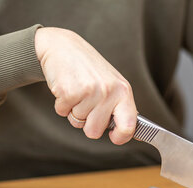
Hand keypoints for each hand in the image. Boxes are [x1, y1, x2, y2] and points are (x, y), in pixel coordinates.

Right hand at [34, 27, 136, 144]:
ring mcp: (90, 91)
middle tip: (86, 102)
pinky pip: (62, 113)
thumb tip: (131, 133)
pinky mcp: (69, 91)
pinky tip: (67, 87)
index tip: (113, 136)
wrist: (63, 46)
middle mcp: (109, 91)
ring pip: (77, 123)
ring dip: (73, 110)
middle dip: (87, 122)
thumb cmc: (89, 69)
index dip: (120, 137)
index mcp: (124, 91)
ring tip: (77, 91)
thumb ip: (121, 107)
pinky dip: (61, 104)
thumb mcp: (113, 84)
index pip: (128, 126)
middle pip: (94, 131)